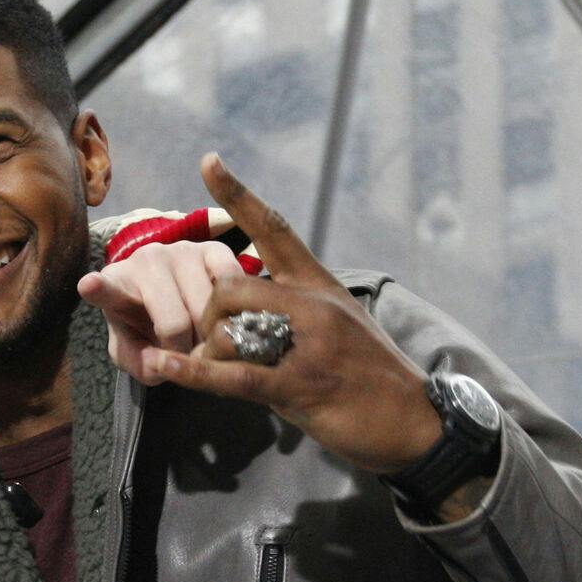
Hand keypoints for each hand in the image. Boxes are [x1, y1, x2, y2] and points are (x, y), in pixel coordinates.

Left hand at [78, 237, 247, 377]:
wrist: (178, 292)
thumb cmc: (147, 325)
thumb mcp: (134, 351)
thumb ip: (139, 365)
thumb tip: (163, 364)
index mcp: (117, 285)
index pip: (106, 290)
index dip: (98, 289)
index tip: (89, 285)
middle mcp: (146, 260)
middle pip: (175, 324)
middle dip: (186, 353)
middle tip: (187, 355)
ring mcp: (182, 251)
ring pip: (208, 310)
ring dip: (212, 337)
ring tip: (204, 336)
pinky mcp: (215, 249)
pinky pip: (232, 286)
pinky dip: (234, 311)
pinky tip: (224, 315)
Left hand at [120, 153, 444, 474]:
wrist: (415, 420)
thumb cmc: (374, 376)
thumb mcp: (340, 325)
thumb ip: (298, 309)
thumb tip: (251, 309)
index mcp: (319, 285)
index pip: (274, 227)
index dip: (238, 195)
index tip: (208, 161)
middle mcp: (312, 305)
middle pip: (230, 287)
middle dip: (206, 316)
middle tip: (207, 346)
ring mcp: (307, 345)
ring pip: (229, 330)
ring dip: (207, 354)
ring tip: (212, 373)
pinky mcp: (299, 386)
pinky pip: (234, 375)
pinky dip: (194, 374)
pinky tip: (165, 367)